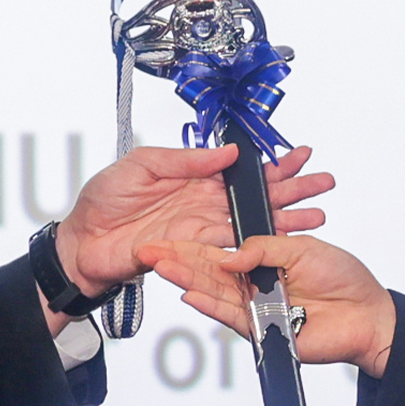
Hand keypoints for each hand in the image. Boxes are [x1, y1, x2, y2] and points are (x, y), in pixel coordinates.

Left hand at [54, 142, 329, 303]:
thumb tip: (228, 152)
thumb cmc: (102, 202)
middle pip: (255, 196)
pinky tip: (285, 242)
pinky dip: (260, 246)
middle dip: (291, 190)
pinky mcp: (196, 253)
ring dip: (285, 219)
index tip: (298, 157)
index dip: (269, 164)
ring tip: (316, 215)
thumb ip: (186, 160)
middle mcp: (202, 203)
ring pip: (252, 223)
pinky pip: (233, 248)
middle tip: (322, 184)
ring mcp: (202, 229)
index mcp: (191, 177)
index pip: (239, 168)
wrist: (82, 245)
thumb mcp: (141, 164)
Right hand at [136, 231, 395, 373]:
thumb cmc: (345, 279)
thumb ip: (264, 247)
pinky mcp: (261, 328)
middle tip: (148, 249)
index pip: (219, 251)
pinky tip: (189, 294)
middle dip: (176, 259)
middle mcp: (253, 285)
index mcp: (262, 261)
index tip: (166, 236)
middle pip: (207, 271)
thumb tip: (231, 256)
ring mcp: (255, 307)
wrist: (368, 315)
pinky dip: (210, 306)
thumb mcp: (303, 247)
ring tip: (160, 266)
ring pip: (212, 292)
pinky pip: (230, 316)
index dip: (191, 244)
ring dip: (185, 279)